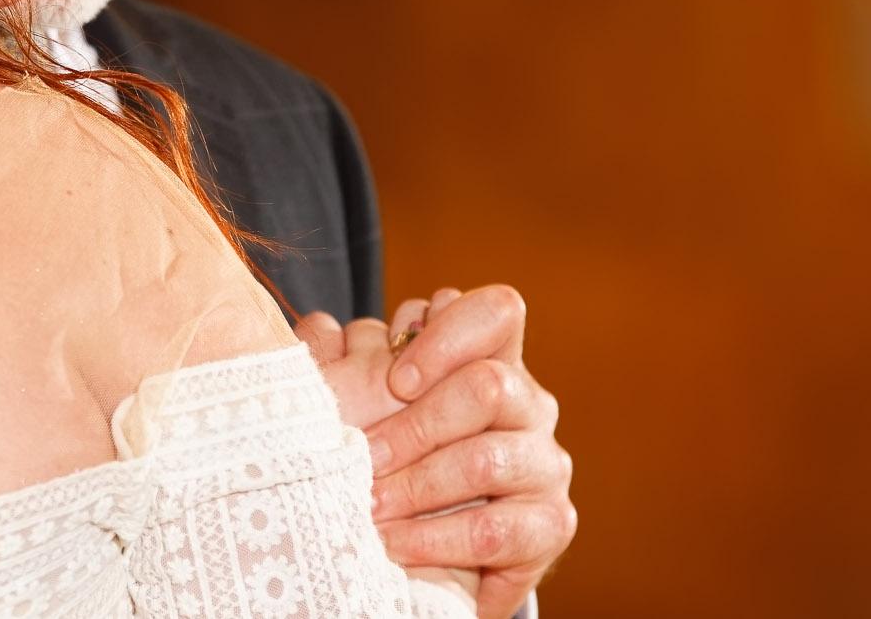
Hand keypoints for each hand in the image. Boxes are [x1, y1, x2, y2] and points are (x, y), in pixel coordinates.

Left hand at [372, 286, 575, 618]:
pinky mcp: (550, 526)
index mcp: (490, 360)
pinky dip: (435, 540)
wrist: (426, 556)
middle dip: (414, 426)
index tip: (397, 379)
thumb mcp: (367, 404)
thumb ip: (348, 360)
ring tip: (369, 509)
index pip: (497, 312)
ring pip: (486, 460)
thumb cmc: (392, 462)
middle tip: (363, 458)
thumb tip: (320, 328)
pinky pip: (494, 530)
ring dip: (416, 487)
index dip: (449, 333)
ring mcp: (545, 465)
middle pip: (488, 386)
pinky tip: (395, 548)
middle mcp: (528, 405)